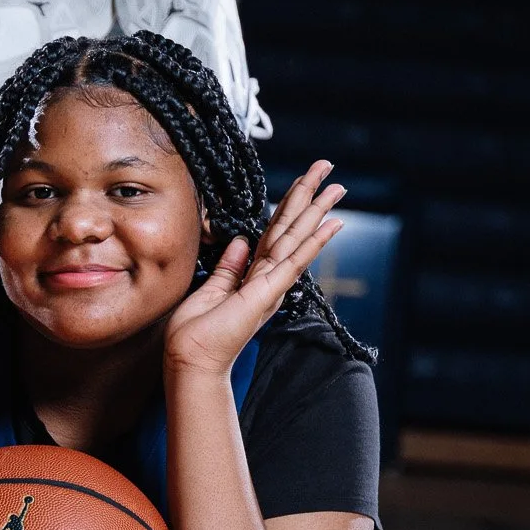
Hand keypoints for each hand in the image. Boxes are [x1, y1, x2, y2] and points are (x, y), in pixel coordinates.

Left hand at [163, 159, 345, 377]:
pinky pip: (293, 260)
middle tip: (328, 168)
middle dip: (309, 196)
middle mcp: (268, 279)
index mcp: (254, 277)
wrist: (191, 361)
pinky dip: (314, 240)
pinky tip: (332, 223)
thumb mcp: (211, 290)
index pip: (274, 232)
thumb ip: (228, 266)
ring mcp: (270, 285)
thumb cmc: (196, 334)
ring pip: (297, 237)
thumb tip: (240, 242)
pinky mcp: (267, 292)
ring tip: (338, 186)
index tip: (302, 183)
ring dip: (317, 210)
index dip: (288, 205)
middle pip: (291, 228)